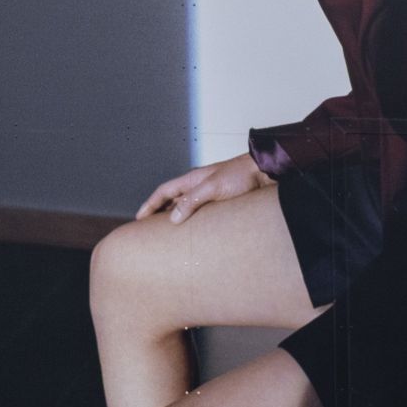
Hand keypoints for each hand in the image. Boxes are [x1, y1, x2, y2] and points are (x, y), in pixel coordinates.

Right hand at [136, 153, 271, 223]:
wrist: (266, 172)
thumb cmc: (241, 175)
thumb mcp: (213, 187)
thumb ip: (192, 201)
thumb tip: (173, 217)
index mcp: (191, 180)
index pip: (163, 192)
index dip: (149, 204)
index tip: (139, 218)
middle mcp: (198, 187)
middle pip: (172, 200)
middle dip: (160, 213)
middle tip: (150, 229)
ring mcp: (210, 195)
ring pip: (187, 208)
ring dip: (177, 219)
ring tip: (171, 234)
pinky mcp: (222, 203)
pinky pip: (202, 214)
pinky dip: (194, 223)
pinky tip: (197, 233)